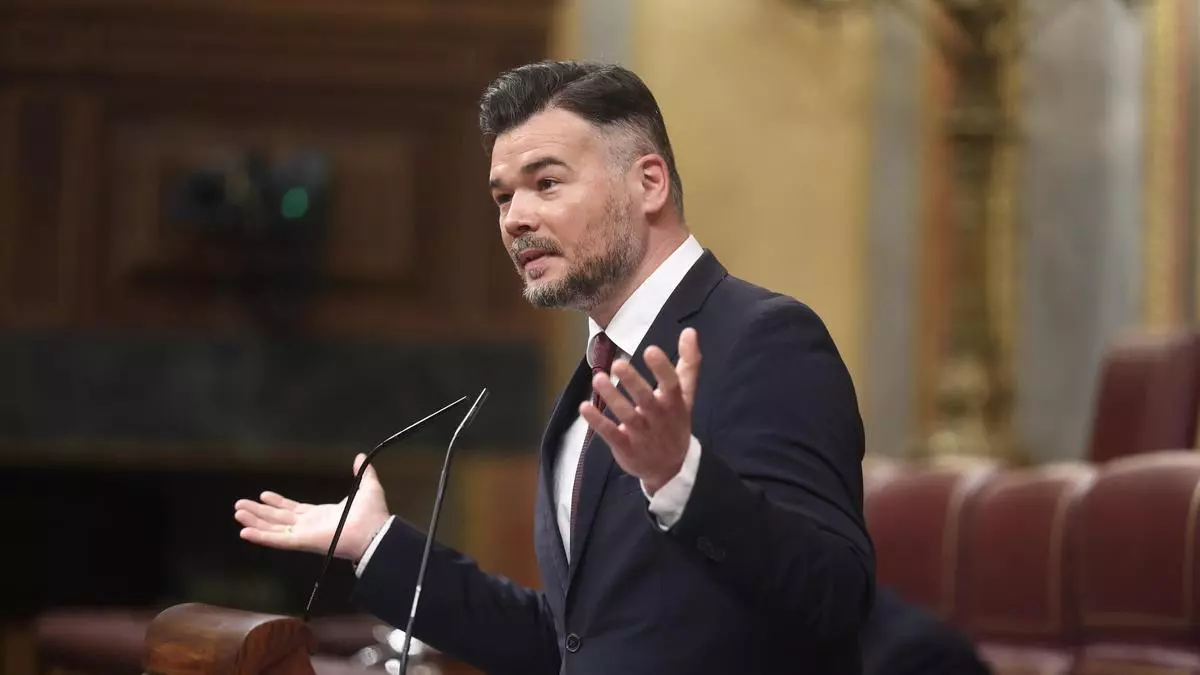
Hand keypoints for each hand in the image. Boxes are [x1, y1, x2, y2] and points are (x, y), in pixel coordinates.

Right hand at [234, 453, 390, 560]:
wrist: (375, 531)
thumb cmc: (373, 515)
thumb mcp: (368, 487)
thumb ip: (363, 472)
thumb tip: (361, 457)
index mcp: (322, 515)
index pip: (294, 509)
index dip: (278, 502)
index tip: (264, 495)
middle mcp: (309, 525)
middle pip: (278, 518)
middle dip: (259, 512)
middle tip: (240, 505)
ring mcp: (303, 534)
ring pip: (272, 527)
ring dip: (254, 521)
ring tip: (238, 513)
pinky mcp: (301, 541)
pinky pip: (277, 540)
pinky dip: (260, 536)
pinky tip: (245, 532)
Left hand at [580, 327, 701, 494]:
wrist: (671, 468)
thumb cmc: (674, 422)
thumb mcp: (685, 395)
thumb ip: (689, 364)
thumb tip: (690, 331)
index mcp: (674, 403)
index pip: (671, 384)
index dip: (662, 368)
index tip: (650, 350)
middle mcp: (658, 418)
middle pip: (646, 399)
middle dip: (633, 382)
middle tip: (617, 363)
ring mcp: (641, 434)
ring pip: (626, 415)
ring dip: (612, 398)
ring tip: (598, 379)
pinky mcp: (625, 446)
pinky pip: (610, 434)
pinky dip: (598, 422)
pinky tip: (584, 407)